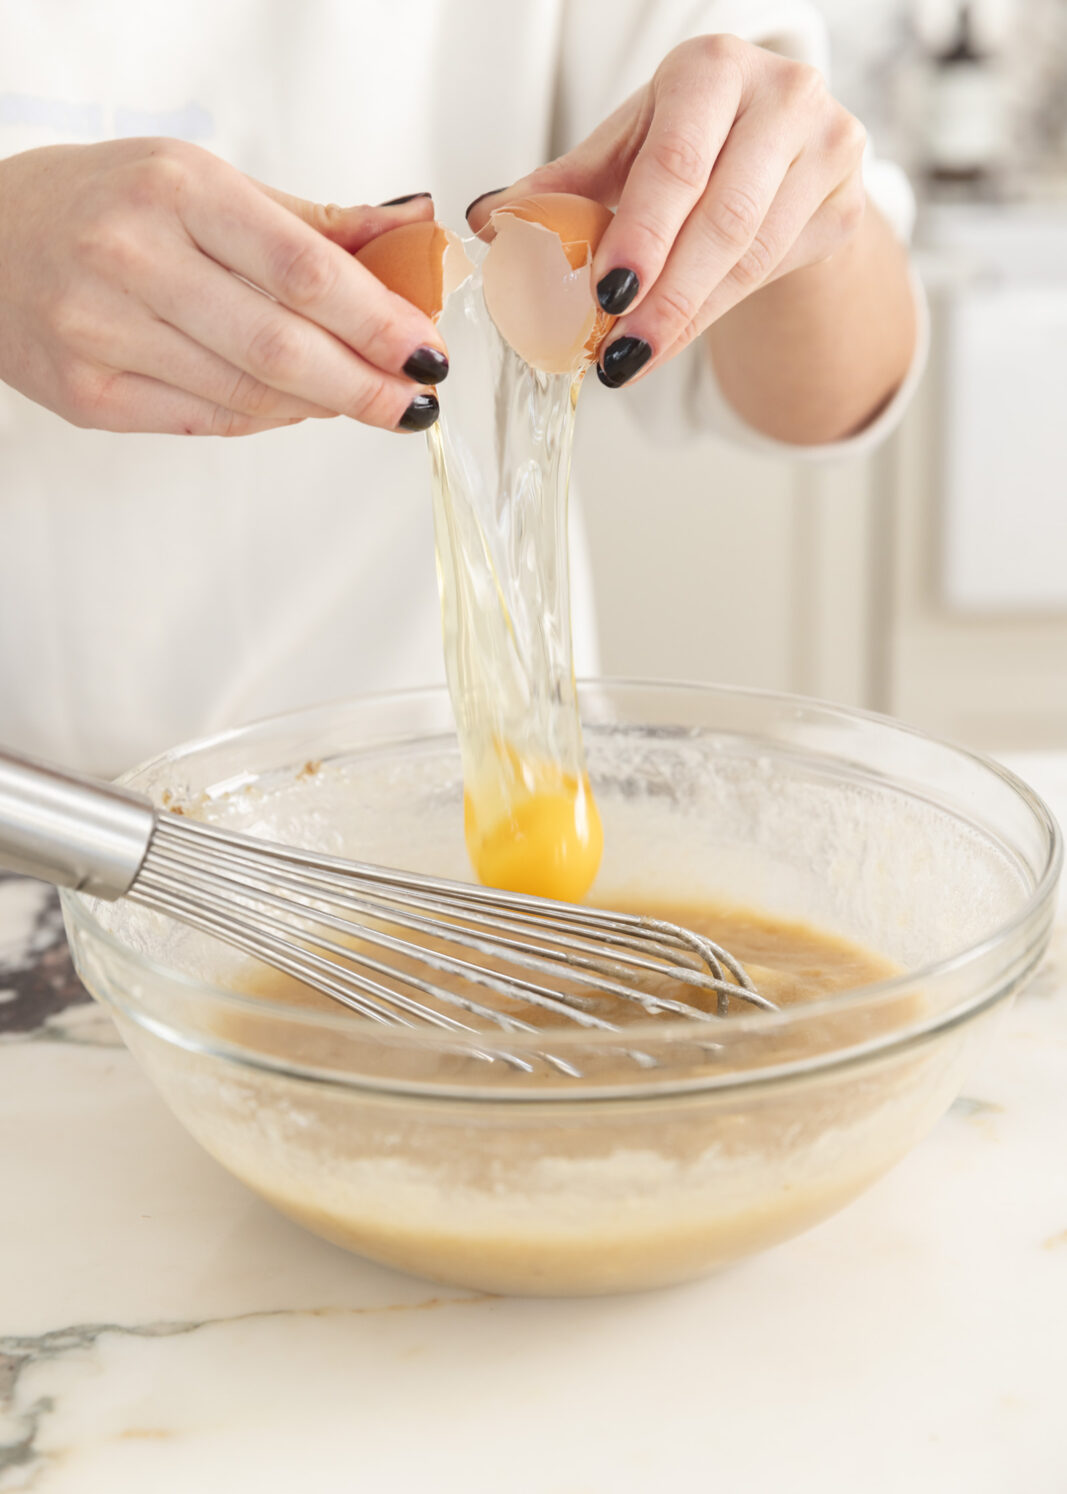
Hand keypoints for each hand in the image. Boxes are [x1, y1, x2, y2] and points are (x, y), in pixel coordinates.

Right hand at [0, 139, 446, 434]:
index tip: (427, 352)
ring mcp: (103, 332)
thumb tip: (412, 235)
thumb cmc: (105, 204)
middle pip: (281, 347)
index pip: (303, 270)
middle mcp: (132, 258)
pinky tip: (297, 404)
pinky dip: (269, 418)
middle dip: (365, 385)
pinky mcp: (90, 395)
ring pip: (250, 395)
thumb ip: (313, 222)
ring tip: (360, 397)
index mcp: (175, 190)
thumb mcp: (205, 184)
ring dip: (322, 404)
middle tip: (415, 402)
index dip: (379, 322)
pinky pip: (210, 423)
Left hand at [467, 35, 867, 388]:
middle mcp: (782, 96)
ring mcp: (827, 148)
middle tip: (618, 354)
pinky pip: (774, 275)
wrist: (778, 156)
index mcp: (712, 69)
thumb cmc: (690, 144)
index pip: (676, 163)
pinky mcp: (845, 205)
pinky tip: (670, 341)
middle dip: (665, 297)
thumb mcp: (624, 153)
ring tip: (632, 358)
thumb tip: (489, 222)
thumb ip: (560, 187)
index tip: (606, 295)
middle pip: (723, 218)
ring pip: (752, 257)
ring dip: (686, 319)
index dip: (641, 235)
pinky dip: (713, 316)